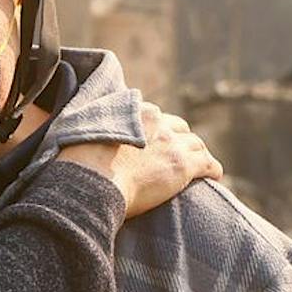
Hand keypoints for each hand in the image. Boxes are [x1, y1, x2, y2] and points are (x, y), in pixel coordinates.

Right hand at [58, 101, 222, 220]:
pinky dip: (213, 170)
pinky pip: (208, 164)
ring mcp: (171, 143)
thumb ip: (89, 127)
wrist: (90, 180)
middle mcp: (156, 121)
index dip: (155, 131)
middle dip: (180, 140)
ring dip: (197, 154)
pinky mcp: (183, 165)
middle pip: (178, 127)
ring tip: (199, 167)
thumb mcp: (80, 133)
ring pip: (196, 144)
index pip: (154, 116)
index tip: (152, 143)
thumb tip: (81, 138)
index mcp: (133, 111)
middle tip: (177, 155)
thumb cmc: (77, 164)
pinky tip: (214, 178)